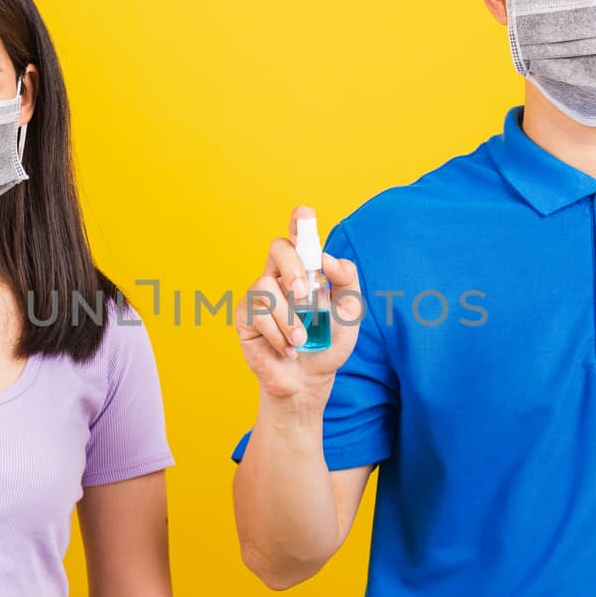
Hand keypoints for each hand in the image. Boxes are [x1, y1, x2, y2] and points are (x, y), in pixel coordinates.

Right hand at [234, 205, 364, 401]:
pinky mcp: (245, 316)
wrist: (308, 381)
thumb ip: (347, 282)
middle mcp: (280, 276)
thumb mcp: (350, 315)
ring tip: (302, 340)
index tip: (305, 214)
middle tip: (304, 294)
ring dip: (288, 317)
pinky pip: (257, 313)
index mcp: (306, 270)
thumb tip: (328, 260)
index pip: (299, 238)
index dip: (299, 222)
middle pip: (278, 248)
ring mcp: (260, 295)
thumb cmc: (327, 344)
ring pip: (266, 286)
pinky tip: (287, 349)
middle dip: (292, 267)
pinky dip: (277, 333)